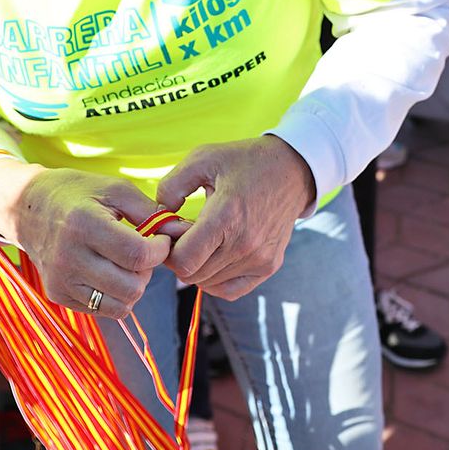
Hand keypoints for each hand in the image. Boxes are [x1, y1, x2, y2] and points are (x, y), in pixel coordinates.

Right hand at [0, 162, 182, 317]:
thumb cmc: (78, 195)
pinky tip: (108, 271)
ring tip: (126, 263)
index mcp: (84, 225)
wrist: (27, 208)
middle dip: (148, 271)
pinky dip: (114, 295)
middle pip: (132, 286)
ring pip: (120, 305)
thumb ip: (150, 212)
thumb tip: (181, 232)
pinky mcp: (58, 295)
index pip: (138, 255)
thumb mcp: (115, 190)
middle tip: (143, 252)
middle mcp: (69, 258)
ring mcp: (61, 281)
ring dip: (134, 286)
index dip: (160, 250)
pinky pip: (102, 309)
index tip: (160, 240)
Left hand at [156, 135, 316, 300]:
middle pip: (192, 274)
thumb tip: (157, 218)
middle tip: (186, 233)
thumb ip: (170, 186)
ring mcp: (260, 258)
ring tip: (204, 240)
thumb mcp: (202, 158)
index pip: (183, 260)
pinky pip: (229, 290)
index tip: (172, 232)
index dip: (168, 250)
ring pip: (208, 283)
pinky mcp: (268, 266)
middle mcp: (245, 243)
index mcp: (227, 216)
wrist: (292, 169)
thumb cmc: (244, 161)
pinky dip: (215, 280)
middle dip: (181, 256)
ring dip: (198, 266)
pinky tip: (215, 257)